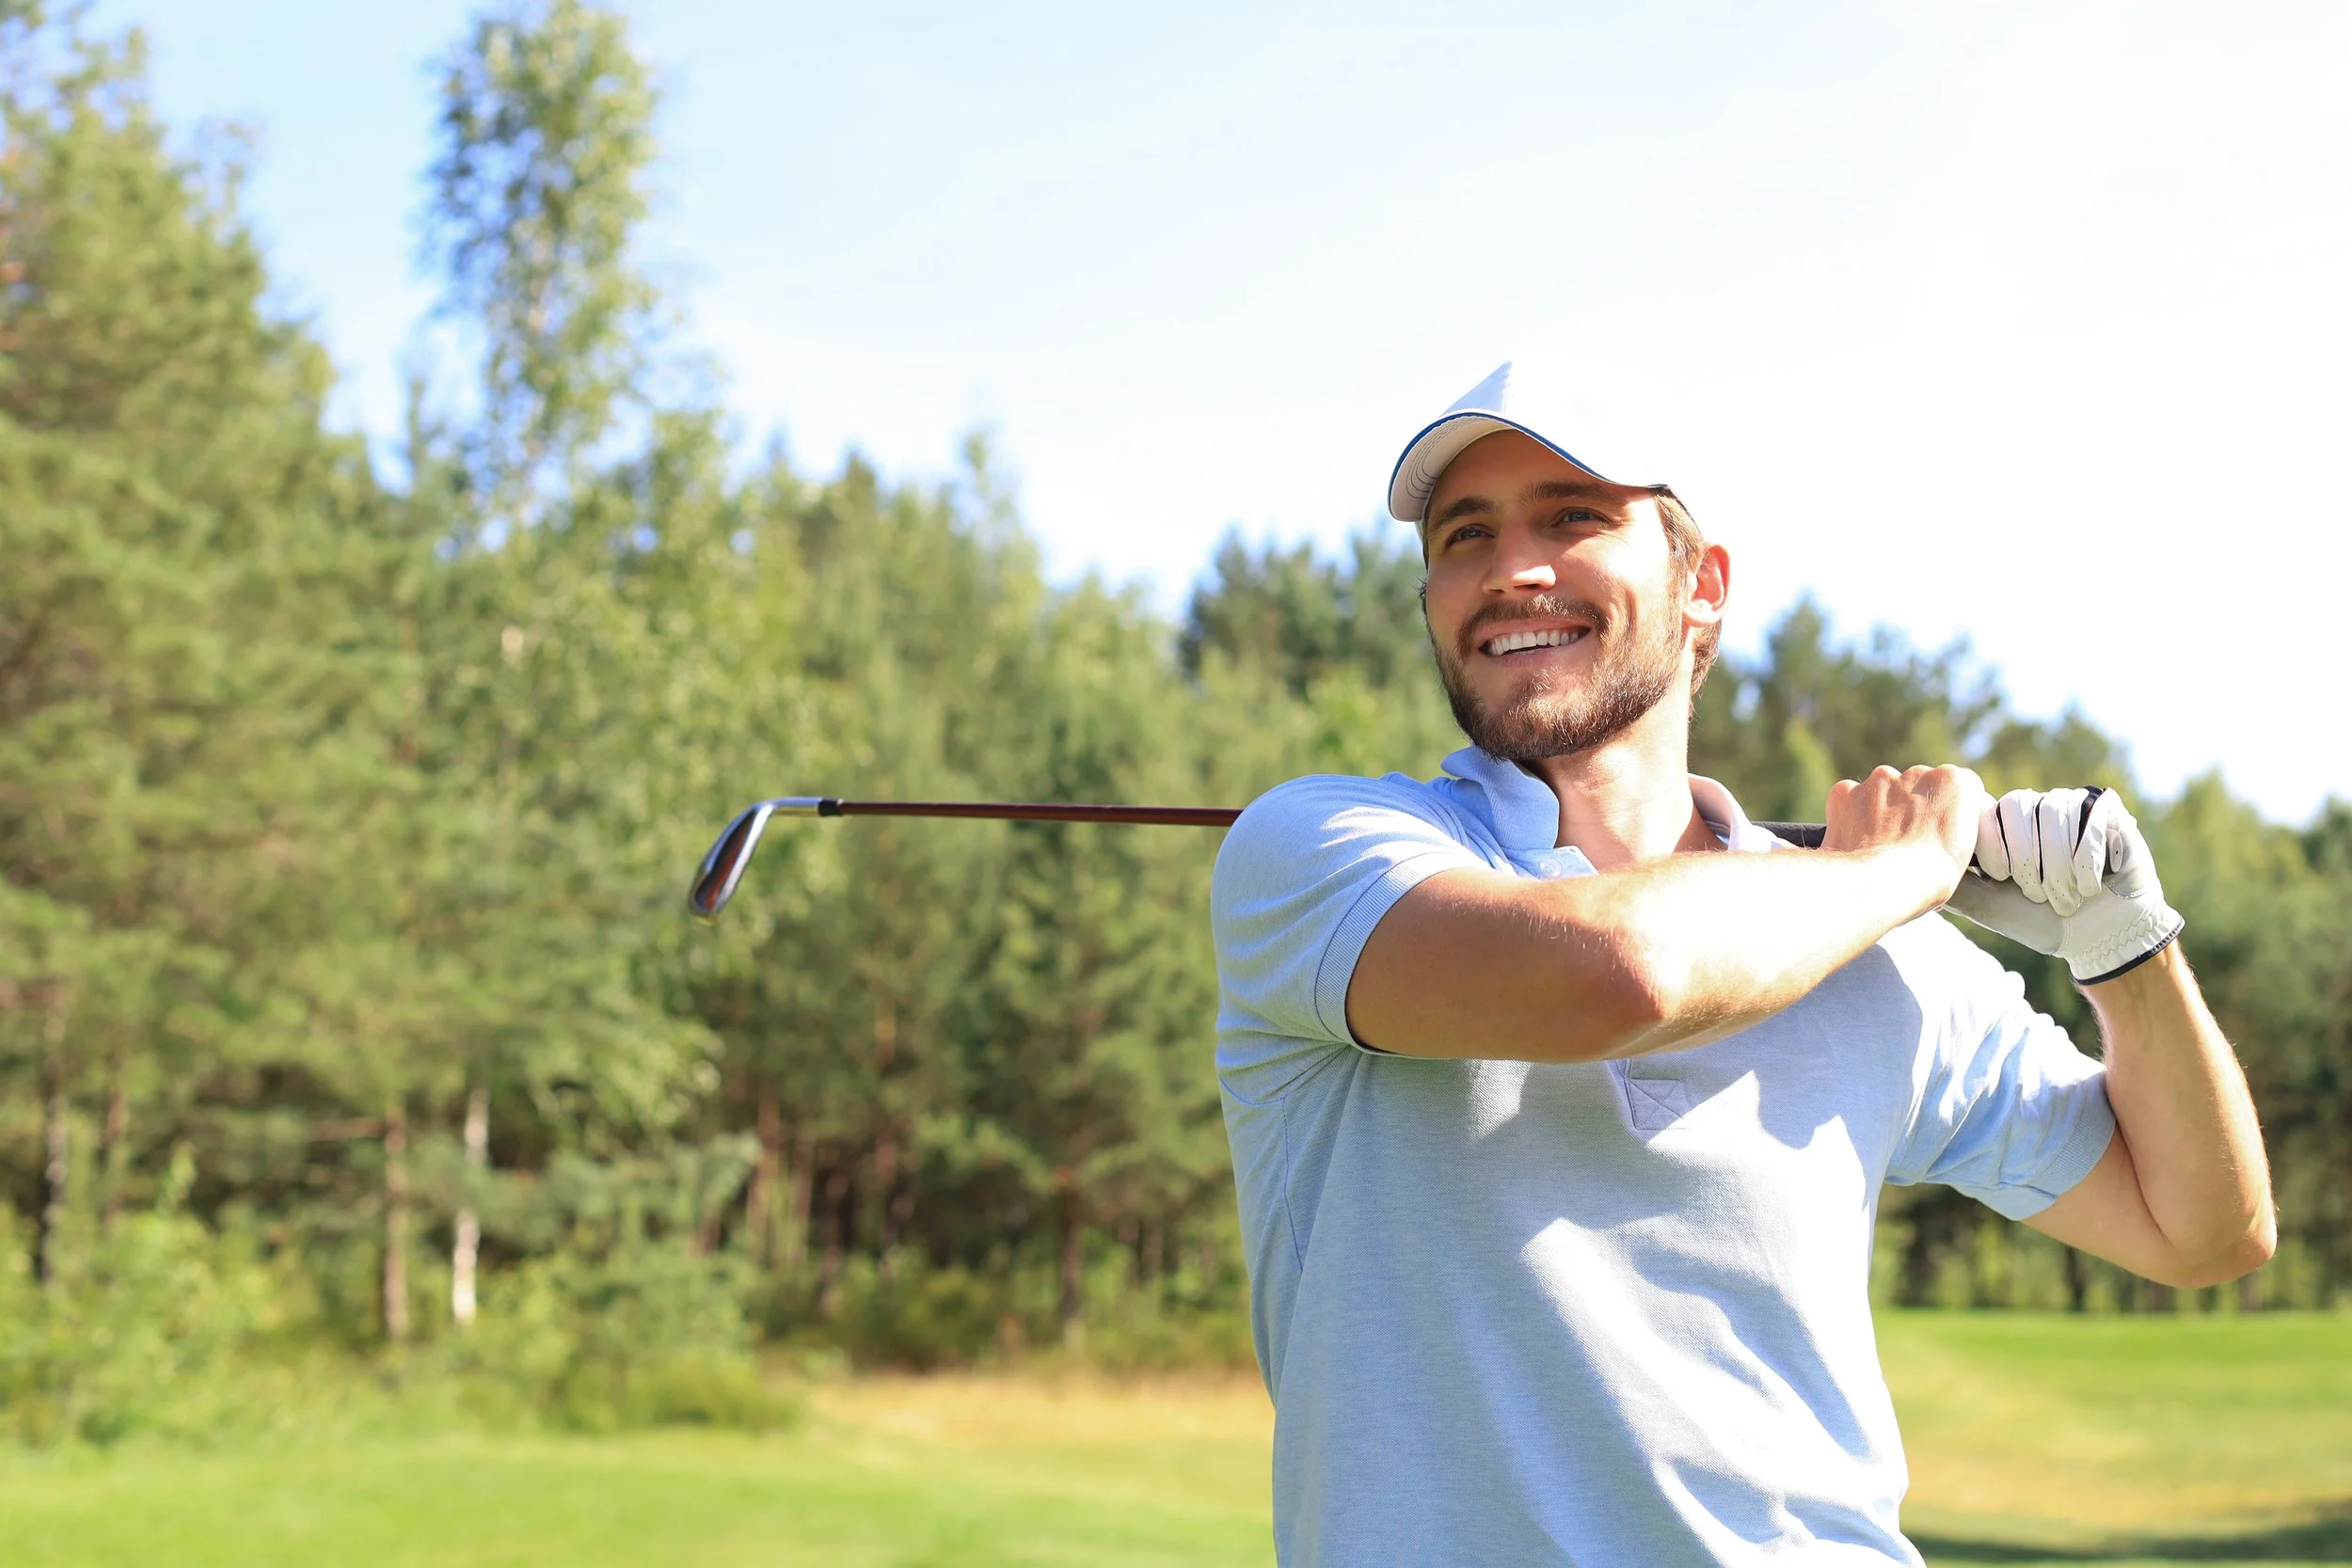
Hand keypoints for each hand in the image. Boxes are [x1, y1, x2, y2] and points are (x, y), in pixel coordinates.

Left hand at [1823, 764, 1988, 904]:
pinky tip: (1858, 840)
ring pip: (1882, 791)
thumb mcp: (1963, 846)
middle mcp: (1917, 773)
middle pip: (1916, 786)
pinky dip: (1852, 816)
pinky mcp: (1846, 791)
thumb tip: (1937, 827)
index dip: (1945, 812)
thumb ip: (1952, 821)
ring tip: (1882, 845)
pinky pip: (1849, 799)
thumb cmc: (1927, 876)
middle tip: (1909, 842)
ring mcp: (1879, 780)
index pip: (1953, 787)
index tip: (1937, 833)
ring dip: (1883, 811)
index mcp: (1953, 782)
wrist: (1880, 883)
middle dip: (1912, 809)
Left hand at [1944, 787, 2184, 984]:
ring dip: (2058, 864)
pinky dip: (2088, 857)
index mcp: (2005, 824)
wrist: (2099, 938)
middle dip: (2025, 857)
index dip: (1991, 843)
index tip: (1999, 878)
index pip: (1986, 810)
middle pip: (2018, 805)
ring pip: (2054, 812)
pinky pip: (2091, 817)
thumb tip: (1911, 862)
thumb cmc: (2039, 921)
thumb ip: (1954, 878)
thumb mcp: (1986, 903)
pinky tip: (2090, 884)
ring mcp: (2073, 806)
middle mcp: (2036, 808)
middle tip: (2035, 894)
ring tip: (2066, 897)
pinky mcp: (2108, 811)